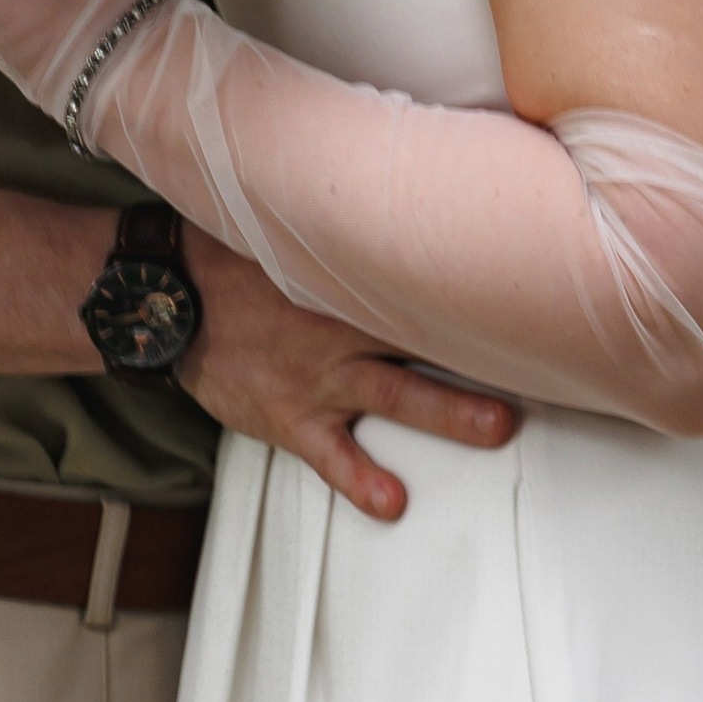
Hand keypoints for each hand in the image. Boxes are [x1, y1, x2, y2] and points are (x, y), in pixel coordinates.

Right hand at [178, 228, 515, 522]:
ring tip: (494, 428)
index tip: (533, 284)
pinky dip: (360, 479)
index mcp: (348, 279)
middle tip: (539, 359)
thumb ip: (347, 233)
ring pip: (396, 394)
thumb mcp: (291, 235)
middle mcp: (344, 326)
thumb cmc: (231, 265)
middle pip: (428, 337)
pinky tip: (390, 500)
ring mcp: (320, 375)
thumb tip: (404, 202)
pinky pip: (331, 454)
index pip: (426, 277)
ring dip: (447, 412)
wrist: (164, 299)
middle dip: (484, 349)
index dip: (480, 282)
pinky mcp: (290, 417)